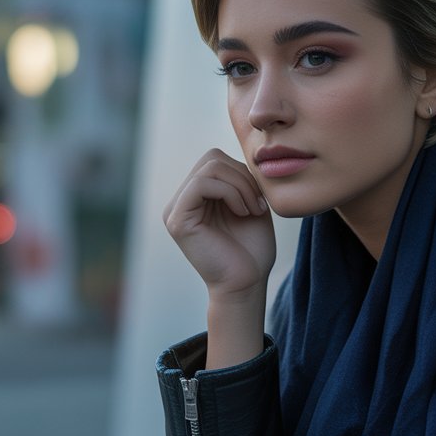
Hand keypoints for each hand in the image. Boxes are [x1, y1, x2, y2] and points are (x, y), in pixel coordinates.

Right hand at [163, 149, 275, 297]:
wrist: (248, 283)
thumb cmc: (252, 249)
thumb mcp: (250, 204)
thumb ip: (240, 179)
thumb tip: (243, 151)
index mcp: (196, 197)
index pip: (215, 159)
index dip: (243, 171)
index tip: (261, 198)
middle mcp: (181, 201)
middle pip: (211, 158)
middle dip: (242, 176)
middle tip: (257, 203)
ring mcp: (175, 210)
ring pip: (207, 168)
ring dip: (239, 185)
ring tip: (252, 209)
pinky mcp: (176, 220)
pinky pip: (200, 184)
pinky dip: (228, 192)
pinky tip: (242, 212)